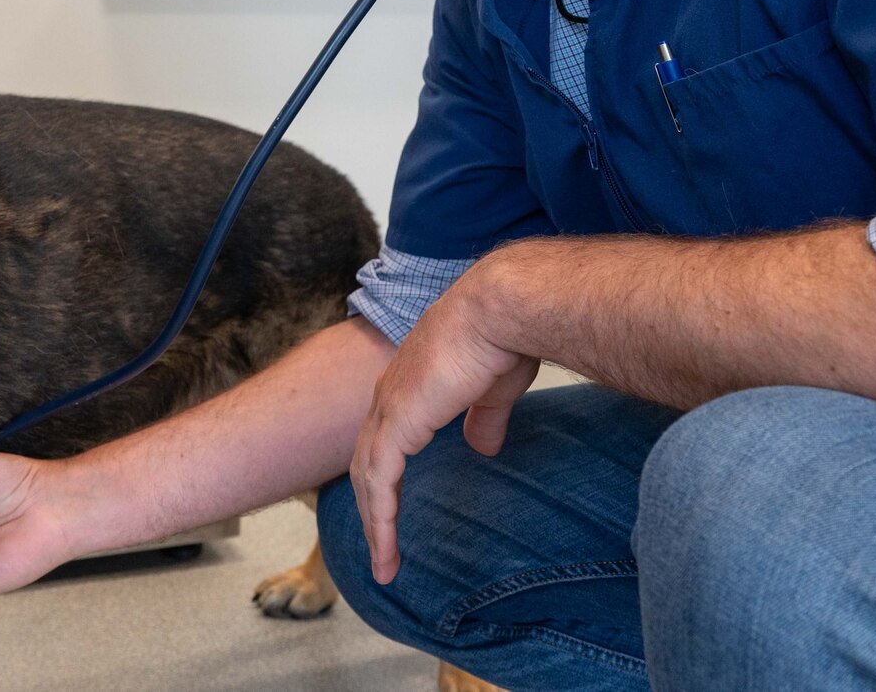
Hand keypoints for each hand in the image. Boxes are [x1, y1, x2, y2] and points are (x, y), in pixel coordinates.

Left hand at [350, 265, 538, 584]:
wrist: (503, 308)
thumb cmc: (507, 336)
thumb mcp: (495, 388)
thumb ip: (484, 418)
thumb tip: (484, 446)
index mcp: (411, 385)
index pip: (387, 440)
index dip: (388, 478)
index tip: (396, 512)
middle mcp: (390, 395)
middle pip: (368, 463)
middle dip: (374, 509)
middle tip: (383, 553)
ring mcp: (390, 407)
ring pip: (368, 478)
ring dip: (376, 525)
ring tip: (386, 567)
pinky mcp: (398, 421)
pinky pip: (380, 481)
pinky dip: (381, 519)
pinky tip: (388, 549)